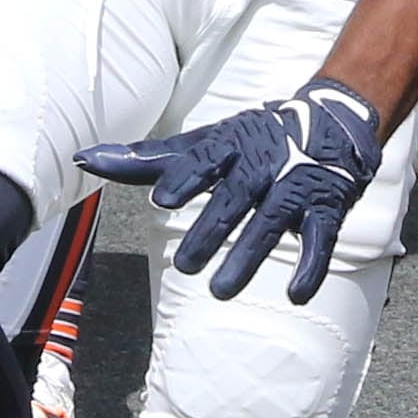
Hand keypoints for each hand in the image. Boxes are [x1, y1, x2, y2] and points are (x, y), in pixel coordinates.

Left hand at [83, 74, 385, 306]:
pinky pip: (319, 240)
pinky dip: (310, 267)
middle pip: (233, 198)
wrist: (331, 122)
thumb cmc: (252, 141)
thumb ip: (148, 159)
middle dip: (210, 231)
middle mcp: (262, 164)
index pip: (204, 159)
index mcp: (229, 146)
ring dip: (247, 257)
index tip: (163, 198)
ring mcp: (295, 186)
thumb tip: (86, 159)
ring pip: (271, 223)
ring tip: (220, 291)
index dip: (185, 177)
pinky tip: (294, 295)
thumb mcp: (204, 144)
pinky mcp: (325, 209)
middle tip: (186, 267)